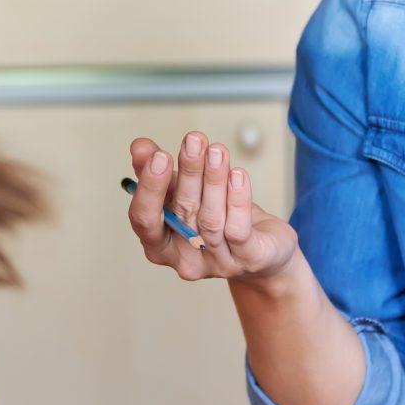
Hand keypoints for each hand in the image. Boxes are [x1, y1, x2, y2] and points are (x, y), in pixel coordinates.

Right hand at [126, 131, 298, 283]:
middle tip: (193, 141)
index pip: (144, 220)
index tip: (159, 155)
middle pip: (181, 214)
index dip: (150, 188)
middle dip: (189, 172)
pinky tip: (238, 175)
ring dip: (214, 180)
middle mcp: (185, 259)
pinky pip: (238, 230)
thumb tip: (140, 147)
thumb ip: (161, 172)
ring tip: (218, 151)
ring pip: (211, 220)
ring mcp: (218, 263)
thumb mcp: (185, 194)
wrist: (263, 249)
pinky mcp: (248, 260)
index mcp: (161, 244)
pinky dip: (237, 200)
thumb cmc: (218, 218)